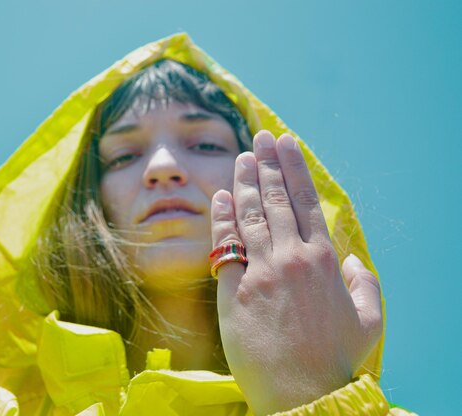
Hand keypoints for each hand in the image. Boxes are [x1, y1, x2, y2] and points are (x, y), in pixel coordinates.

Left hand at [211, 130, 382, 414]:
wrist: (300, 394)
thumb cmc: (334, 360)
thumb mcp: (368, 323)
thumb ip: (366, 285)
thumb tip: (354, 259)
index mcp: (324, 262)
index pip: (306, 202)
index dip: (294, 169)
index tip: (286, 144)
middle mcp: (292, 258)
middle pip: (276, 199)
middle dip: (268, 163)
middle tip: (260, 136)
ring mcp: (261, 271)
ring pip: (251, 214)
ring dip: (245, 181)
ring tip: (241, 157)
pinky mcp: (234, 289)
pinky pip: (225, 244)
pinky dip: (222, 217)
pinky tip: (220, 196)